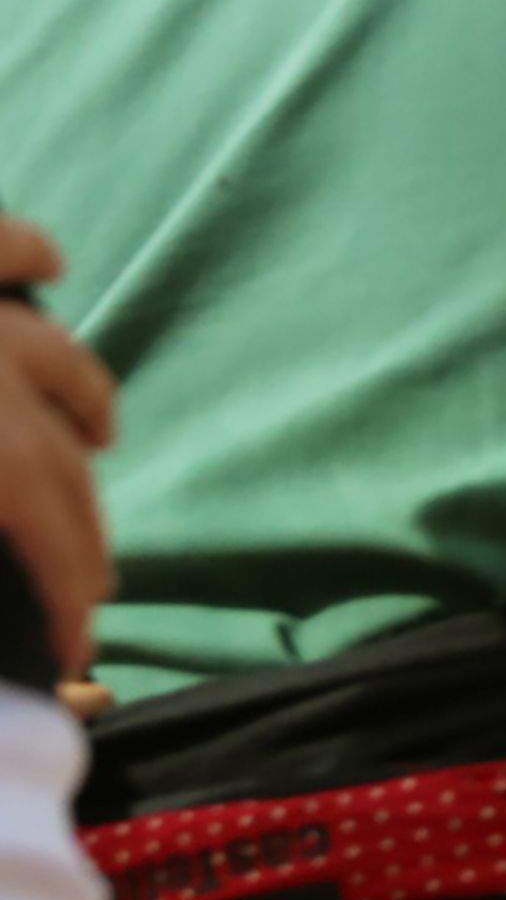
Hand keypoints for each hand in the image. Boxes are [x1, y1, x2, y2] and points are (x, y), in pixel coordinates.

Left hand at [0, 217, 116, 679]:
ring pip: (58, 358)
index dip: (69, 607)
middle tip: (91, 592)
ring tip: (102, 439)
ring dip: (89, 405)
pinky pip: (4, 244)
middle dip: (85, 538)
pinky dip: (29, 256)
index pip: (45, 542)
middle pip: (65, 469)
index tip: (78, 655)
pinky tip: (50, 266)